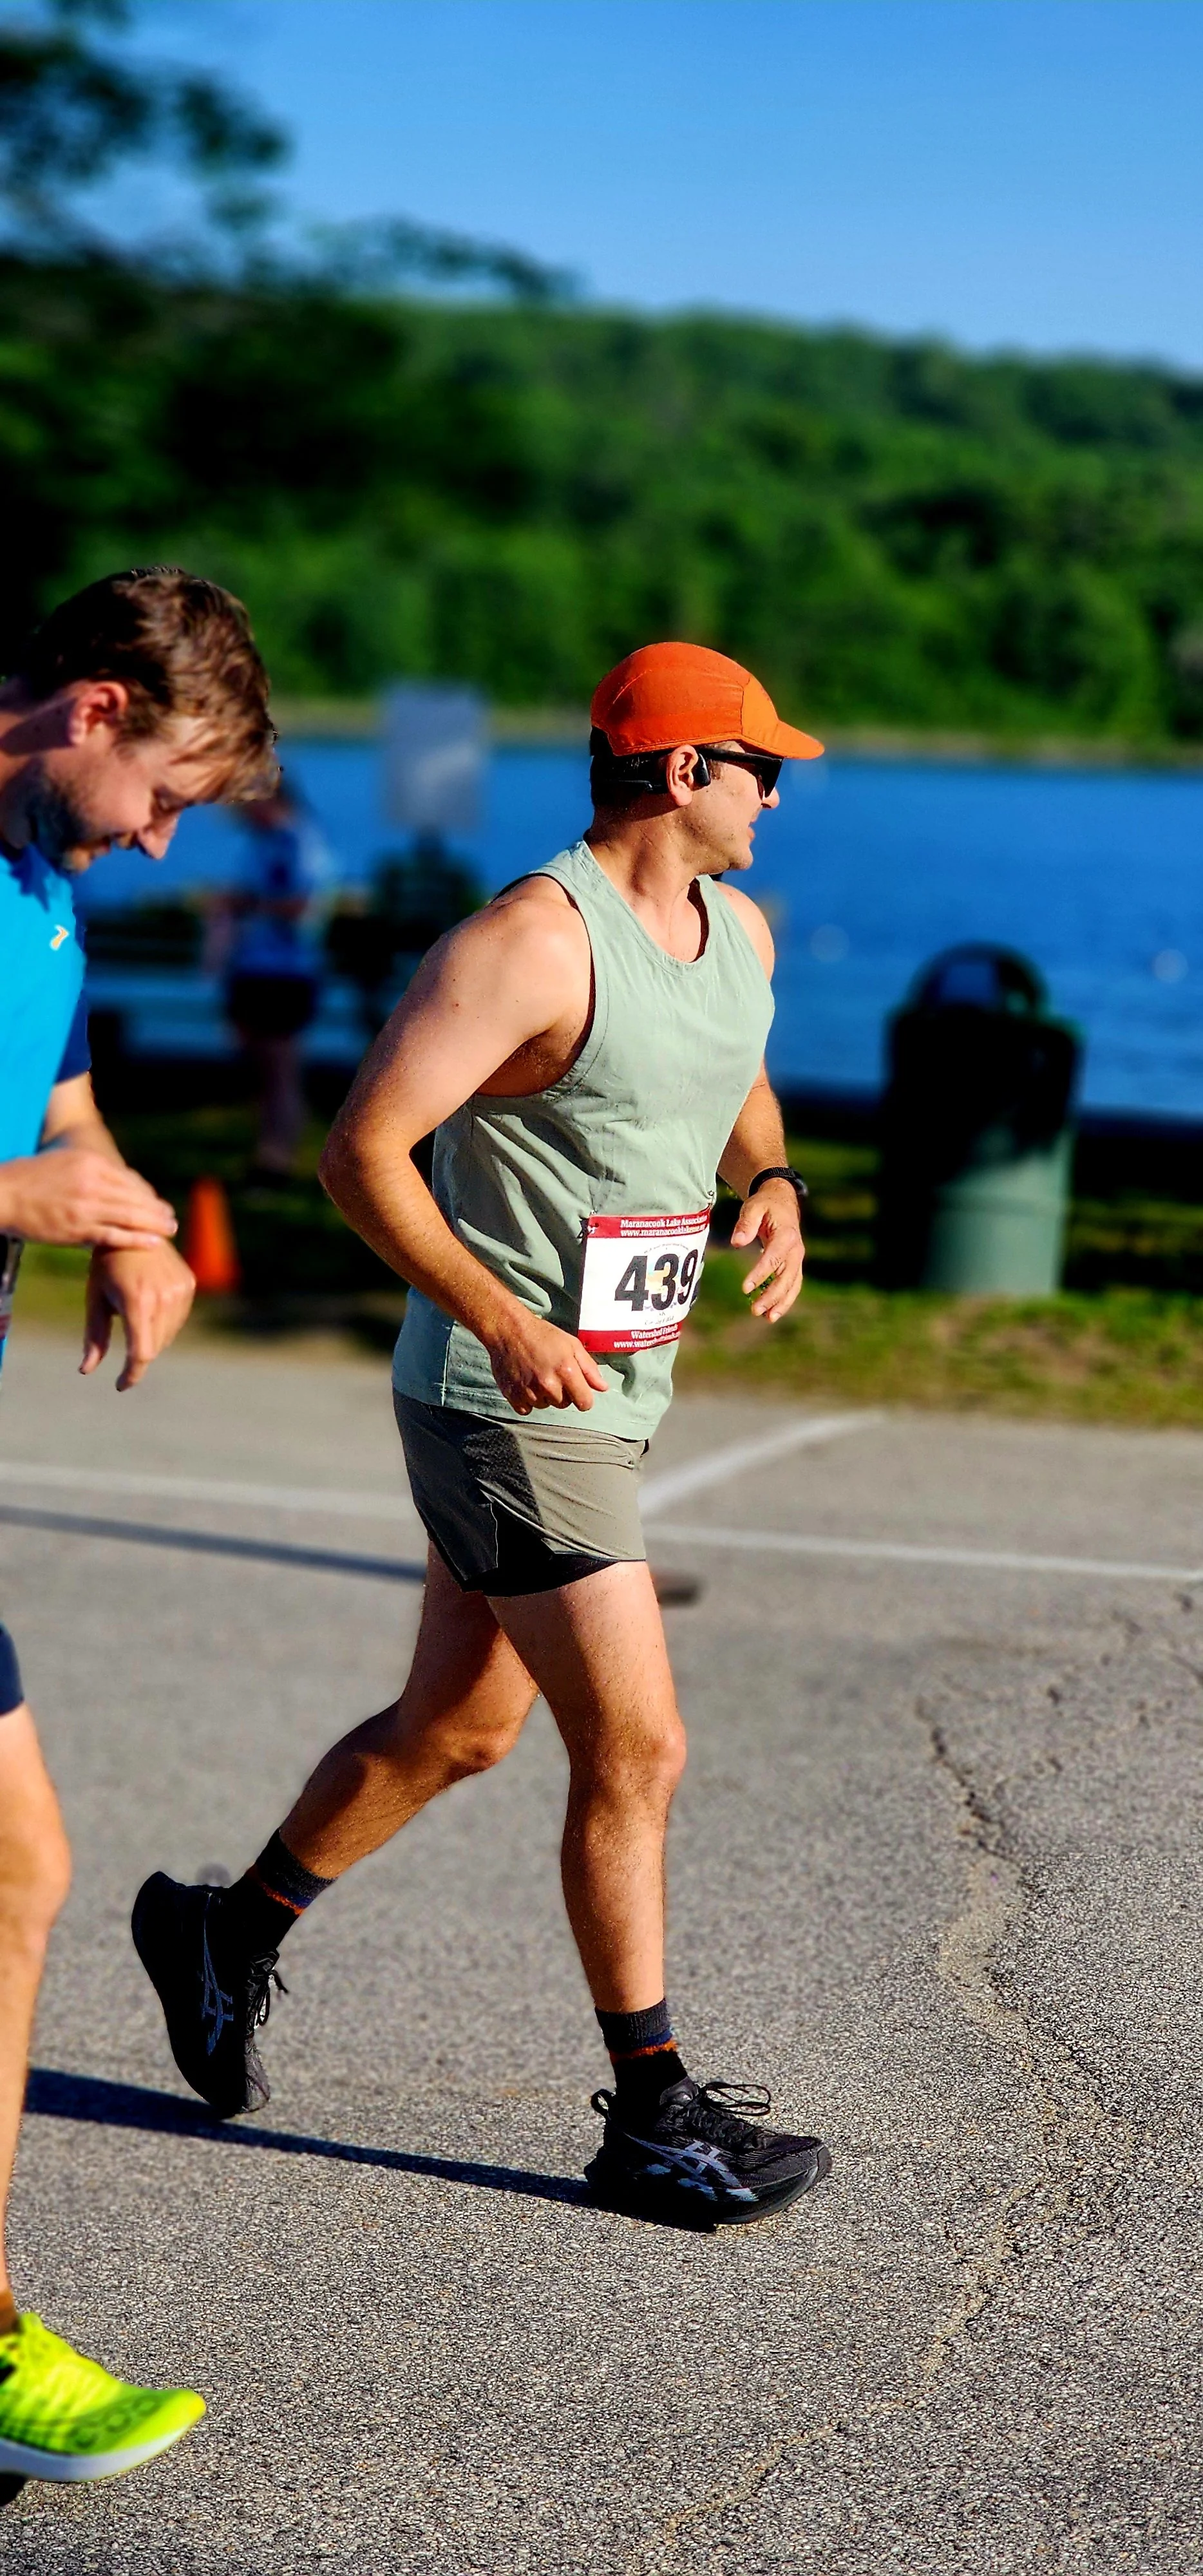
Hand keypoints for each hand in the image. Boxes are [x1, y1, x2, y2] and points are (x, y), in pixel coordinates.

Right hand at [0, 1148, 177, 1250]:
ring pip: (130, 1215)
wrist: (3, 1194)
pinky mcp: (77, 1228)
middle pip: (135, 1196)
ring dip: (154, 1224)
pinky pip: (115, 1235)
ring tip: (170, 1229)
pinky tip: (153, 1242)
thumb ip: (89, 1170)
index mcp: (90, 1163)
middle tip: (172, 1218)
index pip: (129, 1178)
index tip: (157, 1201)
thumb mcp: (64, 1162)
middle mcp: (92, 1182)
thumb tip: (112, 1180)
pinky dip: (137, 1239)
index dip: (146, 1192)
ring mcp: (86, 1206)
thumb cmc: (29, 1179)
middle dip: (156, 1209)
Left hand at [81, 1243, 195, 1389]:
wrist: (133, 1225)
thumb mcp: (95, 1298)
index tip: (121, 1385)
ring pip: (168, 1335)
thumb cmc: (106, 1264)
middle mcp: (164, 1297)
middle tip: (123, 1348)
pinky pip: (178, 1319)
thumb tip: (86, 1370)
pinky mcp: (189, 1284)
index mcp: (137, 1302)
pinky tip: (150, 1307)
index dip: (131, 1374)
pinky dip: (164, 1323)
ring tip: (134, 1319)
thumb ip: (94, 1337)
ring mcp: (180, 1290)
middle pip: (154, 1347)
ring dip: (152, 1339)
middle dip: (137, 1354)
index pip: (141, 1353)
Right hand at [485, 1307, 607, 1414]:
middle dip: (562, 1393)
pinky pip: (526, 1409)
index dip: (584, 1397)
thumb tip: (603, 1387)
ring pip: (545, 1406)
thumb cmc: (542, 1335)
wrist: (508, 1330)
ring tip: (537, 1374)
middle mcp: (548, 1385)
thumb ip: (589, 1368)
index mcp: (566, 1371)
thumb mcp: (571, 1345)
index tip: (577, 1389)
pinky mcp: (513, 1396)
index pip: (585, 1403)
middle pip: (564, 1405)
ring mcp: (529, 1392)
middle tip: (552, 1373)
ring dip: (544, 1395)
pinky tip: (525, 1382)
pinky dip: (527, 1400)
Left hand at [730, 1180, 804, 1321]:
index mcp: (786, 1236)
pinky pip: (792, 1285)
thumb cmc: (765, 1204)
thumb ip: (745, 1224)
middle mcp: (796, 1250)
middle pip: (785, 1278)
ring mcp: (797, 1259)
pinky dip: (785, 1299)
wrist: (783, 1200)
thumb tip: (736, 1242)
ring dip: (781, 1303)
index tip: (745, 1289)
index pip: (772, 1259)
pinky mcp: (794, 1264)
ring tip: (768, 1318)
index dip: (759, 1275)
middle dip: (771, 1296)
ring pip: (792, 1285)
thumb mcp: (753, 1206)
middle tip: (755, 1310)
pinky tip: (772, 1313)